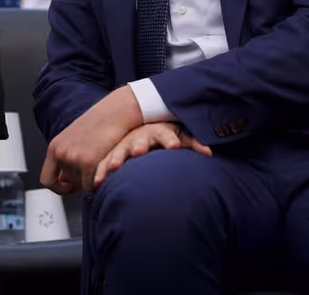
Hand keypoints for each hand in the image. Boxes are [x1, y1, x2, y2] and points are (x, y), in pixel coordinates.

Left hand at [40, 86, 144, 194]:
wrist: (114, 112)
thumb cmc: (98, 124)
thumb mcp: (75, 139)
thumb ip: (67, 158)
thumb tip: (61, 180)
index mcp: (55, 148)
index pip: (47, 180)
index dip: (58, 188)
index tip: (68, 187)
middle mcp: (61, 154)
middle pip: (68, 183)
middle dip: (80, 180)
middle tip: (91, 171)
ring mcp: (74, 159)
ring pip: (80, 185)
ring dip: (89, 180)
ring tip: (98, 165)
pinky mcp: (88, 163)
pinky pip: (90, 185)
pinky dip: (97, 182)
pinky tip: (103, 169)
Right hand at [93, 122, 210, 187]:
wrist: (139, 126)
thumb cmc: (161, 134)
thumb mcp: (177, 135)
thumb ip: (192, 143)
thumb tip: (209, 152)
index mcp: (157, 131)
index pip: (164, 133)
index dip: (169, 139)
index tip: (174, 146)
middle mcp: (139, 137)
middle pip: (139, 140)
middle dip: (139, 146)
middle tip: (139, 152)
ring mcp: (124, 145)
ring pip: (119, 150)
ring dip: (117, 158)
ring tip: (116, 167)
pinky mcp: (113, 155)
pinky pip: (105, 163)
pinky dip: (102, 172)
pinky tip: (98, 183)